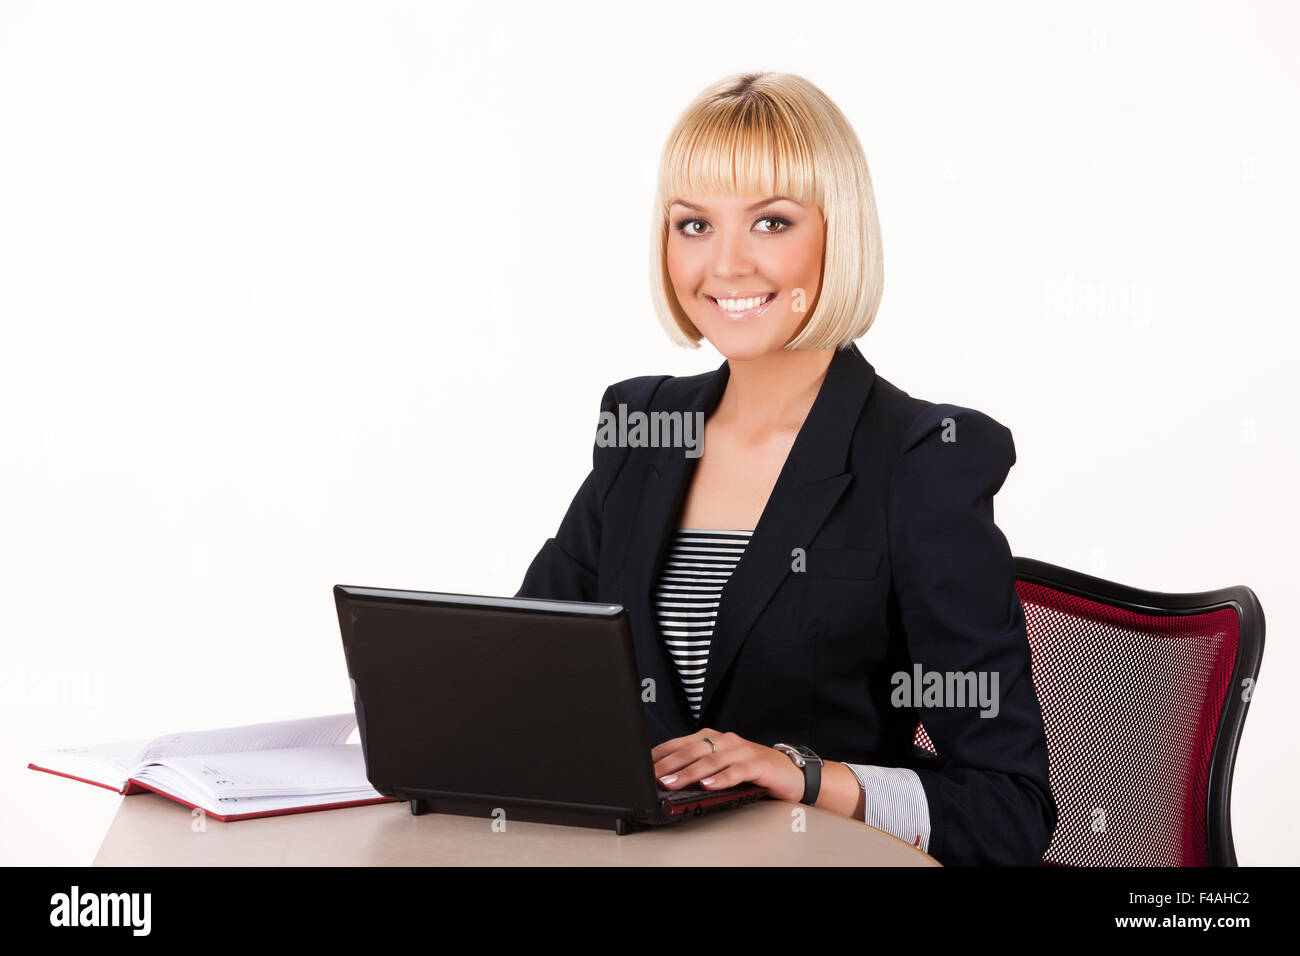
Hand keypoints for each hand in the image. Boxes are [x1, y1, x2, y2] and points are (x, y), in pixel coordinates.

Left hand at [650, 728, 806, 803]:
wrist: (790, 772)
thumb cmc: (753, 769)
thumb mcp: (721, 765)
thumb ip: (698, 767)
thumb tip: (666, 778)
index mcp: (713, 738)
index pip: (680, 744)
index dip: (660, 755)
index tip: (642, 767)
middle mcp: (725, 740)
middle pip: (692, 751)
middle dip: (669, 765)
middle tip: (652, 777)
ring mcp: (742, 751)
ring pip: (711, 761)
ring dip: (689, 773)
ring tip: (672, 783)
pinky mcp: (758, 764)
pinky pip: (736, 771)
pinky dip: (721, 778)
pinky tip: (709, 785)